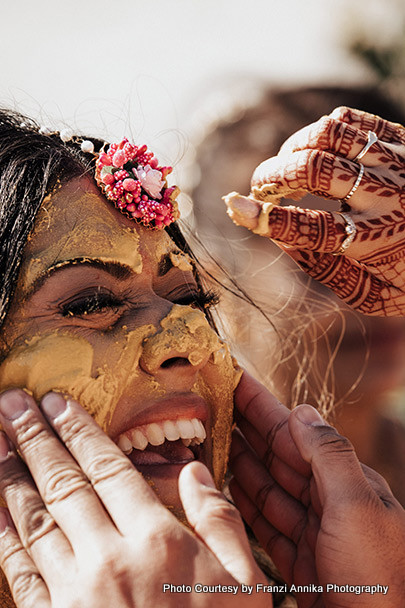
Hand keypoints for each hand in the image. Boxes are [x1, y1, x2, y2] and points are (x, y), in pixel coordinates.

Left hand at [0, 389, 267, 607]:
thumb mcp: (246, 585)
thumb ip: (220, 520)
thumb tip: (196, 471)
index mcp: (157, 539)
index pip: (109, 468)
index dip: (80, 431)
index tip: (57, 402)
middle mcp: (109, 557)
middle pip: (64, 483)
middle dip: (34, 439)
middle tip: (11, 402)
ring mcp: (75, 594)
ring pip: (33, 520)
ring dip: (9, 476)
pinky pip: (19, 572)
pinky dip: (1, 536)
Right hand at [224, 106, 404, 315]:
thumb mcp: (373, 294)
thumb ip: (324, 270)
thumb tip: (278, 237)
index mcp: (377, 241)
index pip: (310, 228)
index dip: (267, 219)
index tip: (238, 208)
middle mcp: (386, 196)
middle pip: (312, 169)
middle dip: (271, 176)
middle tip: (261, 191)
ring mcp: (395, 162)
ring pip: (326, 135)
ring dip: (291, 149)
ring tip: (284, 170)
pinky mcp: (400, 140)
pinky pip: (349, 121)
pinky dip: (318, 132)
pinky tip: (312, 152)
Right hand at [229, 372, 404, 607]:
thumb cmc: (380, 578)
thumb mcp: (359, 507)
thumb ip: (329, 456)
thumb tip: (301, 410)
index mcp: (345, 482)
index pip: (294, 433)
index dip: (263, 405)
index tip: (236, 379)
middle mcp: (328, 503)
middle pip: (276, 456)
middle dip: (245, 427)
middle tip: (213, 401)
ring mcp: (312, 533)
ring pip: (266, 487)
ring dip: (239, 460)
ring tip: (211, 437)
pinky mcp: (300, 564)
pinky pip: (265, 524)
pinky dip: (243, 503)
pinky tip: (226, 486)